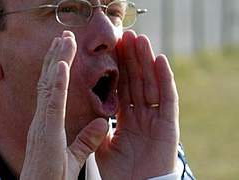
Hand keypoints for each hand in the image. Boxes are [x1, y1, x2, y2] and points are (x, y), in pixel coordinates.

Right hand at [19, 31, 108, 179]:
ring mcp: (41, 124)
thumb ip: (86, 140)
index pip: (53, 91)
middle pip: (49, 83)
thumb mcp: (74, 157)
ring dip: (56, 61)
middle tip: (64, 36)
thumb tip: (102, 124)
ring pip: (49, 86)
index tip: (65, 52)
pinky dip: (56, 82)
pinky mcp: (45, 132)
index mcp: (47, 125)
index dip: (58, 70)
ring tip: (64, 40)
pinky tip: (61, 64)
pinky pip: (52, 102)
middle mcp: (42, 120)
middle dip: (56, 58)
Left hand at [96, 31, 178, 178]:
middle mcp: (141, 116)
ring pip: (150, 84)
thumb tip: (91, 115)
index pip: (121, 88)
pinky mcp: (168, 125)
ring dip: (146, 61)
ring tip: (140, 39)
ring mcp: (155, 119)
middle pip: (136, 82)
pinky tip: (160, 60)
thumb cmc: (119, 173)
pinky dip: (165, 79)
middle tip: (127, 36)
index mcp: (125, 120)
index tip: (113, 50)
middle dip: (131, 59)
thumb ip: (97, 130)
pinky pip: (167, 99)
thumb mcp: (102, 147)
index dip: (118, 69)